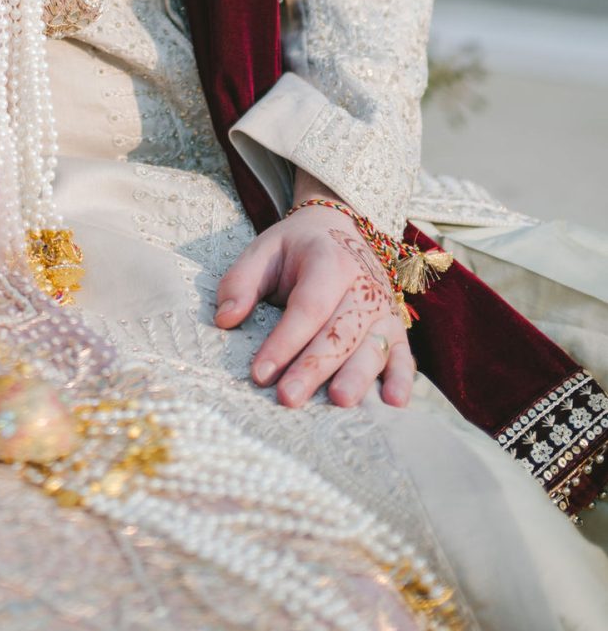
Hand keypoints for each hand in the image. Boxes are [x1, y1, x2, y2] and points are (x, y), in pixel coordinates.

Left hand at [215, 181, 414, 410]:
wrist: (342, 228)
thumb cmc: (297, 247)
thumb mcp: (264, 249)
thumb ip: (241, 281)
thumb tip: (225, 319)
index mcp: (329, 261)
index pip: (307, 307)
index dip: (284, 341)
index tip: (260, 372)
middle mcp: (363, 285)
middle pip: (339, 332)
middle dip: (313, 367)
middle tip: (288, 397)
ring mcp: (384, 309)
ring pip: (372, 347)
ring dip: (357, 376)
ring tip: (338, 401)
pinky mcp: (397, 328)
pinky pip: (404, 355)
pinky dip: (402, 379)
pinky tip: (393, 402)